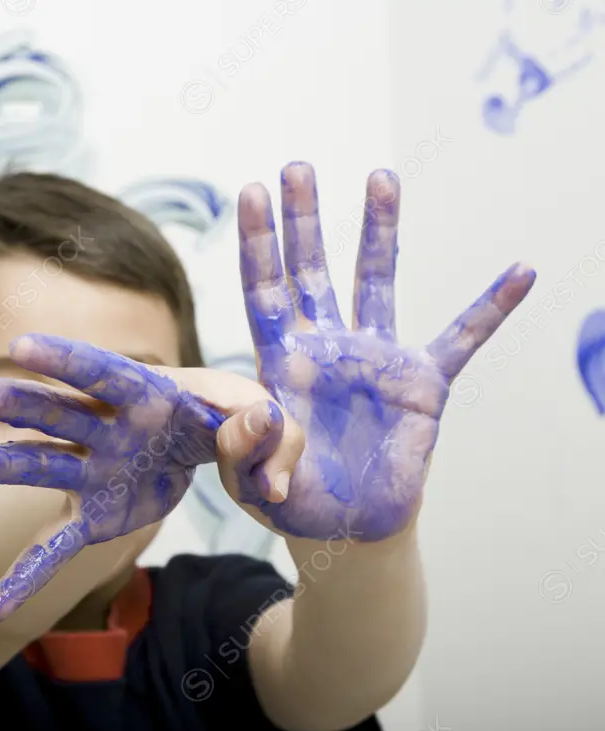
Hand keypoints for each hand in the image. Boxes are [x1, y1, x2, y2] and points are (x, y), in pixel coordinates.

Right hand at [0, 334, 274, 622]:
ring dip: (4, 466)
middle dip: (14, 401)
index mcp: (145, 395)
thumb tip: (257, 433)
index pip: (102, 373)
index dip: (65, 359)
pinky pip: (55, 547)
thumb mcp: (265, 417)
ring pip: (41, 466)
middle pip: (55, 412)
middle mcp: (107, 428)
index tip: (22, 346)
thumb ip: (265, 425)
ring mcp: (92, 471)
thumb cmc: (234, 420)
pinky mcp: (94, 514)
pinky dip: (26, 576)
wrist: (214, 451)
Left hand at [233, 163, 535, 540]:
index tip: (252, 192)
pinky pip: (462, 340)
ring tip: (381, 177)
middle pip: (313, 271)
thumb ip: (243, 448)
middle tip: (299, 167)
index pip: (265, 293)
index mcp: (281, 363)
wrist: (346, 527)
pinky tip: (521, 271)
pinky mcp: (421, 384)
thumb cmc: (293, 498)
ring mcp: (375, 359)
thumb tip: (266, 409)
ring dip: (380, 231)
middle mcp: (326, 348)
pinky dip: (491, 310)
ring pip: (377, 282)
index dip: (259, 245)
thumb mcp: (251, 480)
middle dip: (305, 220)